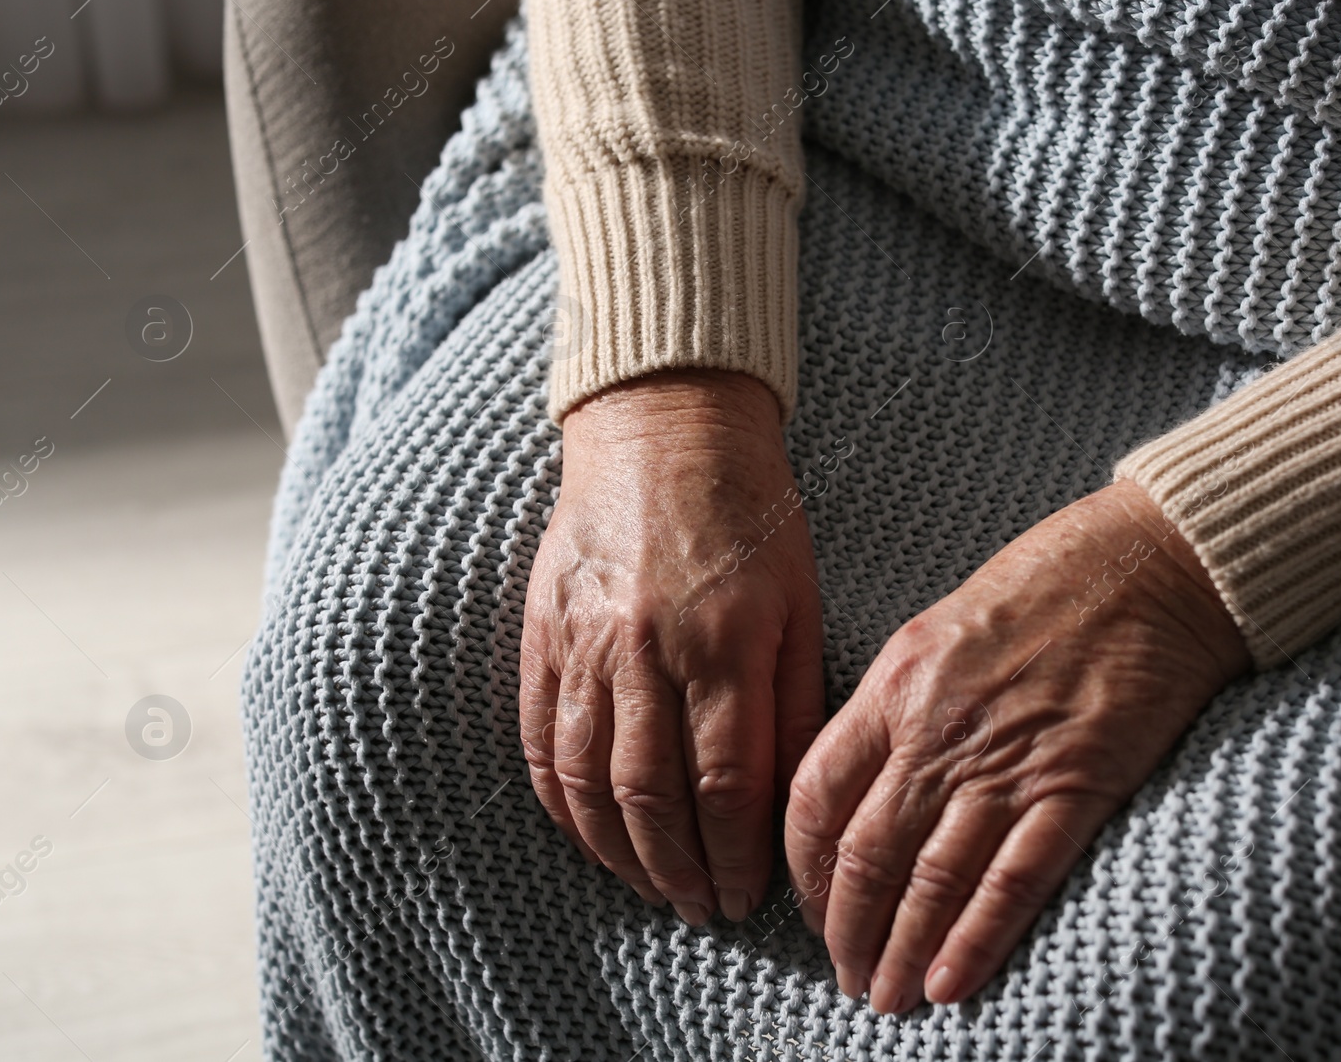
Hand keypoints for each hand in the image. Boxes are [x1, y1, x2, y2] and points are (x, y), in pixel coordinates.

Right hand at [519, 369, 823, 925]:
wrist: (662, 429)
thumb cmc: (753, 515)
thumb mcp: (800, 600)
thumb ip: (793, 702)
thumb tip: (792, 802)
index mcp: (725, 641)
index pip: (727, 786)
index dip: (738, 857)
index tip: (751, 899)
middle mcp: (647, 648)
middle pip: (652, 797)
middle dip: (680, 872)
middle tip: (703, 911)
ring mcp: (584, 642)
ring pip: (589, 780)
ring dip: (620, 854)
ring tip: (653, 891)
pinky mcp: (542, 633)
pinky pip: (539, 739)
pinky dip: (561, 804)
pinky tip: (588, 839)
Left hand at [783, 479, 1249, 1011]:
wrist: (1153, 565)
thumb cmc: (1047, 586)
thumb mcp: (939, 630)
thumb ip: (895, 706)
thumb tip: (862, 785)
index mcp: (894, 684)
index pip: (815, 796)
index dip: (804, 868)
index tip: (812, 908)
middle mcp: (938, 729)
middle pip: (866, 852)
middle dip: (848, 930)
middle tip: (847, 977)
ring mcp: (1007, 760)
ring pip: (931, 879)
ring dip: (903, 951)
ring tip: (889, 998)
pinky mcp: (1077, 785)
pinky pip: (1014, 878)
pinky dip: (978, 939)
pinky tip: (952, 985)